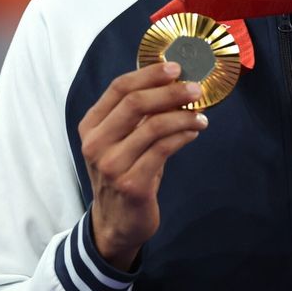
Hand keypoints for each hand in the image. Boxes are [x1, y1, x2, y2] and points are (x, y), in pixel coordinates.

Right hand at [78, 62, 207, 269]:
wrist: (116, 222)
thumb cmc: (123, 172)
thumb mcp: (121, 141)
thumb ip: (137, 115)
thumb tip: (173, 82)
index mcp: (91, 126)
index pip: (118, 88)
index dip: (148, 74)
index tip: (175, 68)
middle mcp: (95, 144)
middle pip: (134, 103)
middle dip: (170, 92)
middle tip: (195, 89)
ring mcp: (111, 165)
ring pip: (153, 126)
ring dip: (183, 116)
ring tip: (201, 116)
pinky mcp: (131, 184)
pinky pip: (163, 150)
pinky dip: (183, 135)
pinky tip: (194, 132)